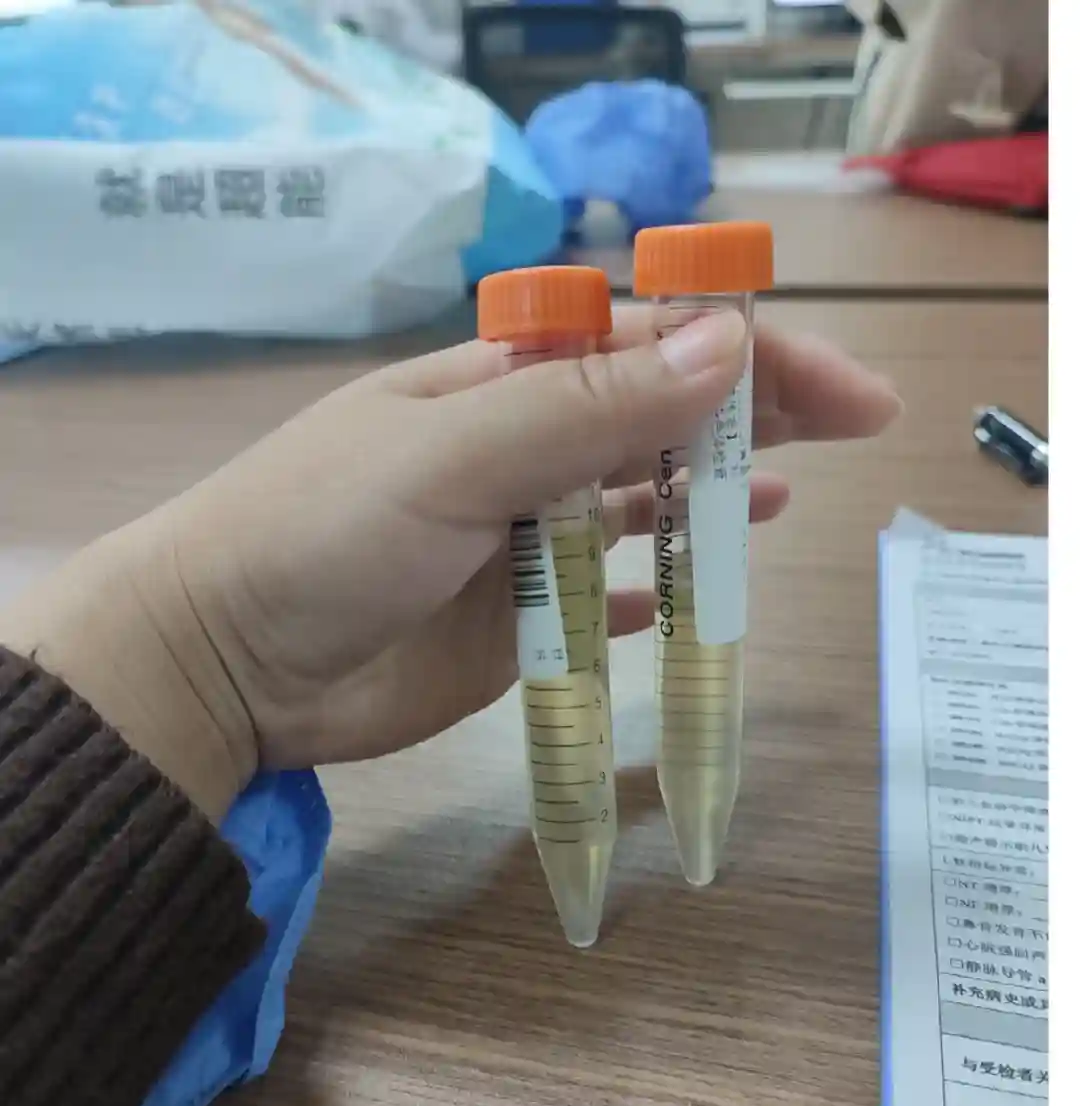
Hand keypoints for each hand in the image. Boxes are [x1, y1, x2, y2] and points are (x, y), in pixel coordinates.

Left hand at [2, 305, 898, 819]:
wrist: (223, 664)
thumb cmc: (320, 534)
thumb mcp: (451, 456)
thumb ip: (584, 410)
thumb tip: (722, 347)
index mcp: (498, 385)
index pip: (643, 346)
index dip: (744, 355)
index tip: (836, 387)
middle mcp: (517, 455)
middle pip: (655, 420)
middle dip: (751, 417)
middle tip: (853, 427)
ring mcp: (518, 545)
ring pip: (637, 508)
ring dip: (710, 499)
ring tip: (787, 499)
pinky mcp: (514, 629)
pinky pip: (603, 600)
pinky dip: (652, 592)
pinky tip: (701, 587)